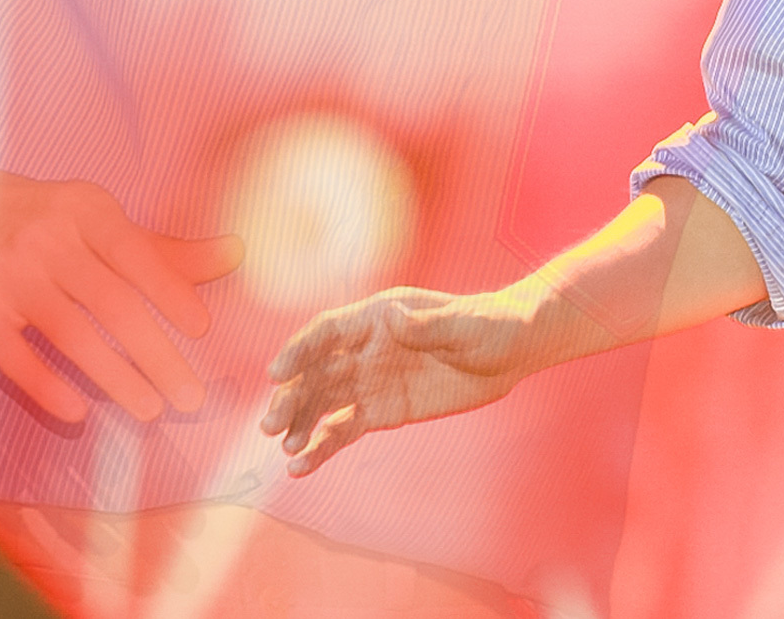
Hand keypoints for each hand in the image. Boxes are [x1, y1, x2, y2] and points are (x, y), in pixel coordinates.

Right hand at [0, 163, 240, 423]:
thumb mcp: (98, 218)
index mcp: (87, 211)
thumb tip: (236, 252)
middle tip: (191, 395)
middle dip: (156, 354)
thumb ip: (162, 248)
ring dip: (115, 377)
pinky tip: (80, 411)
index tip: (203, 331)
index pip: (138, 256)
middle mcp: (49, 241)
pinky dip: (47, 385)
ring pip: (71, 335)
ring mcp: (9, 277)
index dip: (172, 294)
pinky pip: (15, 355)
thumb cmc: (40, 217)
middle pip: (113, 304)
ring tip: (151, 410)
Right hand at [260, 286, 530, 476]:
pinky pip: (343, 429)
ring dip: (299, 424)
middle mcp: (365, 347)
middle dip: (291, 395)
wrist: (512, 352)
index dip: (300, 349)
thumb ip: (429, 326)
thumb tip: (393, 317)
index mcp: (379, 316)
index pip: (328, 331)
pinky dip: (321, 447)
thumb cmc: (491, 326)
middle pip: (316, 371)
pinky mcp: (381, 411)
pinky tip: (300, 467)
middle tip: (271, 425)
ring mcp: (370, 381)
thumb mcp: (466, 326)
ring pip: (322, 403)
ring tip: (284, 449)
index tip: (276, 371)